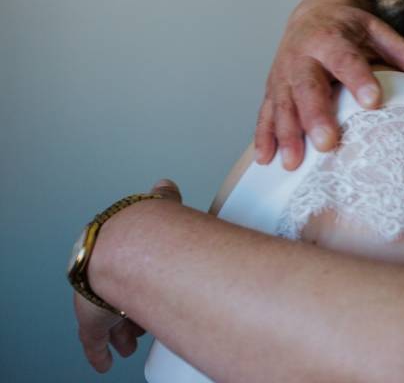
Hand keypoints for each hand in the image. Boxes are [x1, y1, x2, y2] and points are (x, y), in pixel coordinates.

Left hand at [75, 180, 182, 372]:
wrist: (123, 252)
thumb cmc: (142, 233)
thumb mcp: (158, 207)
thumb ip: (163, 198)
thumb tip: (165, 187)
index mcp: (115, 252)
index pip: (122, 270)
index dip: (132, 281)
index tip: (143, 289)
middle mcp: (103, 280)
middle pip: (115, 300)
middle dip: (127, 312)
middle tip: (139, 322)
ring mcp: (97, 304)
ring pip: (111, 323)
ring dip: (123, 333)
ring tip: (132, 342)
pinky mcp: (92, 326)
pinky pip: (96, 345)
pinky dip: (101, 354)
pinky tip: (105, 362)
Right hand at [256, 0, 403, 168]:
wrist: (312, 13)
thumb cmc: (349, 27)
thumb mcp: (376, 29)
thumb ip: (402, 50)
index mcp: (331, 38)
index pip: (346, 59)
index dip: (358, 80)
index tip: (373, 102)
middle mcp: (303, 55)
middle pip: (307, 86)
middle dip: (315, 116)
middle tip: (328, 144)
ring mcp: (283, 73)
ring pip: (282, 104)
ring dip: (286, 134)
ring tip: (293, 164)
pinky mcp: (272, 88)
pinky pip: (265, 112)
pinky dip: (264, 136)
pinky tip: (266, 160)